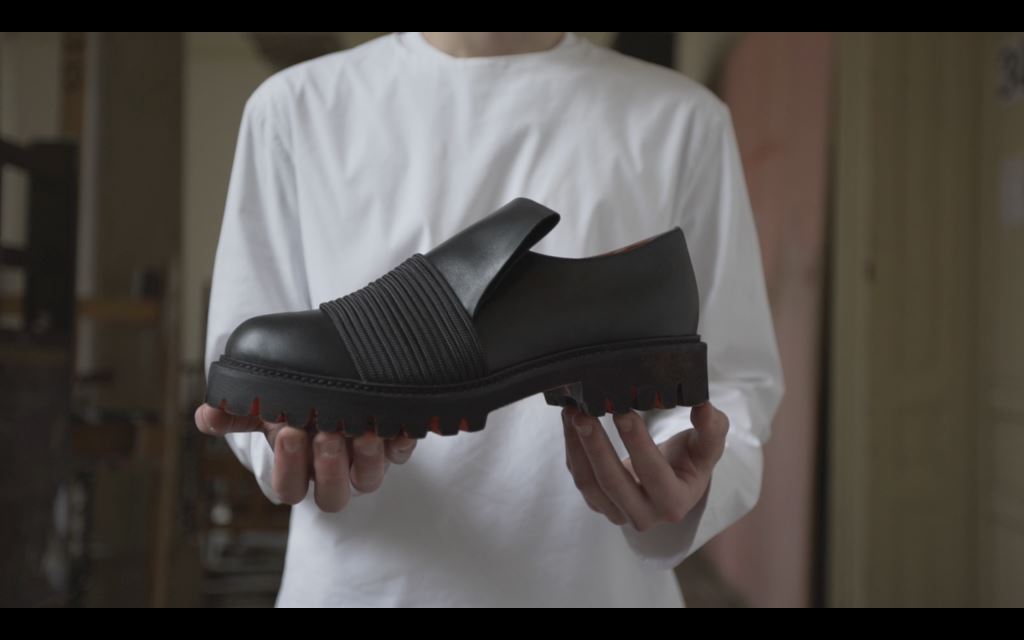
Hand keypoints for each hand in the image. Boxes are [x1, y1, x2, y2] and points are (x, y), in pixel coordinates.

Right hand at [194, 404, 416, 511]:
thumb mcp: (268, 399)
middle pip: (332, 497)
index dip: (289, 469)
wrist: (339, 370)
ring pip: (367, 480)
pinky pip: (402, 452)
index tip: (288, 432)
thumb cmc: (299, 396)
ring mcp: (367, 461)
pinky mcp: (396, 444)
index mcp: (300, 468)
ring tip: (362, 430)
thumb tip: (206, 416)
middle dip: (328, 468)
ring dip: (366, 459)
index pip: (291, 489)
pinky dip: (401, 441)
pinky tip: (394, 424)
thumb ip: (239, 409)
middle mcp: (334, 471)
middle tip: (325, 433)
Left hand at [561, 401, 727, 530]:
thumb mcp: (707, 448)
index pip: (653, 473)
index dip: (637, 444)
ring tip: (572, 413)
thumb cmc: (689, 462)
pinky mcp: (598, 504)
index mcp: (674, 503)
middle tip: (584, 413)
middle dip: (595, 445)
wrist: (671, 483)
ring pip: (589, 483)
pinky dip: (572, 449)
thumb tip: (703, 406)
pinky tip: (569, 422)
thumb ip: (712, 429)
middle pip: (612, 482)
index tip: (622, 413)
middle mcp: (644, 515)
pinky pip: (580, 478)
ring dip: (576, 446)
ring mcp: (617, 512)